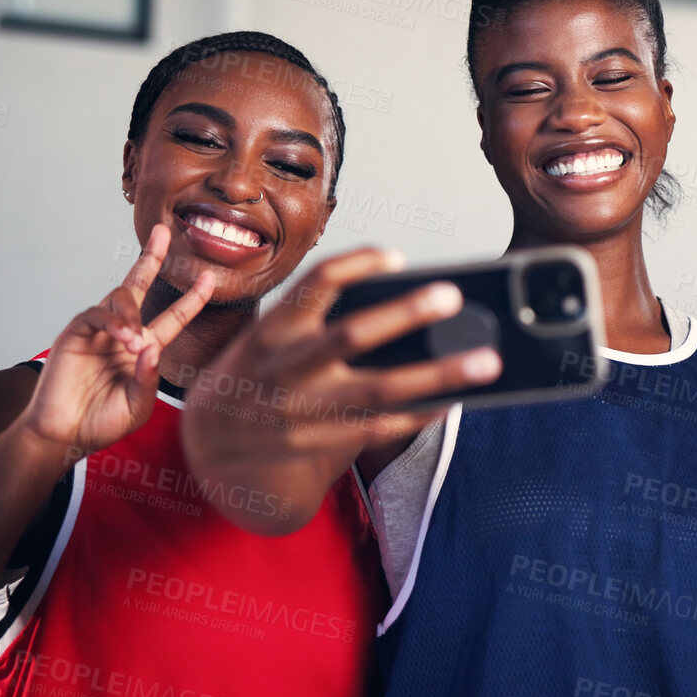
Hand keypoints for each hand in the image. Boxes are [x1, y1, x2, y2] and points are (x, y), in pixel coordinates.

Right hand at [19, 223, 213, 455]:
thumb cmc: (101, 422)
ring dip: (132, 314)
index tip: (210, 279)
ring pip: (119, 298)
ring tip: (135, 341)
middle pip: (139, 285)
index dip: (192, 299)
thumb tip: (151, 347)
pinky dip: (113, 322)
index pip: (173, 317)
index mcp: (144, 348)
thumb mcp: (137, 406)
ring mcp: (99, 330)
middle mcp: (123, 333)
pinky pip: (96, 314)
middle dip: (151, 257)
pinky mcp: (76, 333)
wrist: (64, 434)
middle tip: (164, 231)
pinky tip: (123, 338)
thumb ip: (149, 380)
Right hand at [181, 248, 502, 484]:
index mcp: (274, 327)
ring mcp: (304, 408)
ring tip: (487, 362)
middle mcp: (287, 365)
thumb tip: (407, 309)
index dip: (357, 264)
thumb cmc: (258, 369)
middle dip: (405, 313)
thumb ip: (320, 319)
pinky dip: (422, 412)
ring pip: (380, 390)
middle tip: (453, 297)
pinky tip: (454, 399)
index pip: (315, 283)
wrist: (210, 439)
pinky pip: (381, 427)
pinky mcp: (320, 441)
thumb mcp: (270, 334)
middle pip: (352, 334)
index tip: (398, 256)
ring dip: (439, 376)